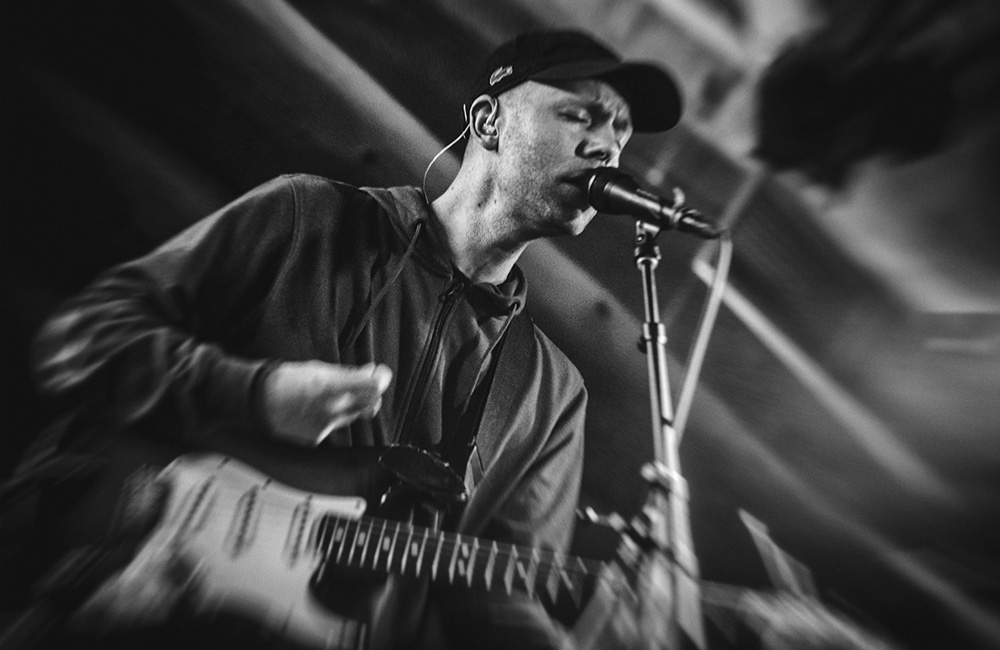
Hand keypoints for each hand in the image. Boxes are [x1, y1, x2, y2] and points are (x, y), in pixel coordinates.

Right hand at [262, 361, 392, 445]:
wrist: (258, 401)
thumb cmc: (286, 380)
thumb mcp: (319, 369)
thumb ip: (348, 373)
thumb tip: (370, 371)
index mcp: (332, 389)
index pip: (373, 387)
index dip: (381, 379)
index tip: (380, 373)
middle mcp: (331, 410)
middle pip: (369, 403)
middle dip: (372, 392)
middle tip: (367, 381)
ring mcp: (325, 426)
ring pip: (353, 415)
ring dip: (353, 403)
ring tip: (336, 392)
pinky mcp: (317, 438)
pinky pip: (334, 426)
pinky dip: (333, 415)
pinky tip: (318, 408)